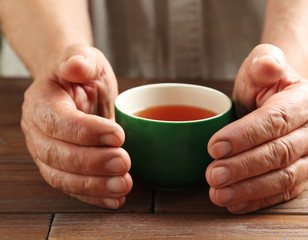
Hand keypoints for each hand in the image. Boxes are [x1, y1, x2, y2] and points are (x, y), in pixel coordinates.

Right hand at [21, 44, 131, 208]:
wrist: (76, 88)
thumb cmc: (81, 72)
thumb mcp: (84, 57)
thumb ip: (80, 60)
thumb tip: (75, 66)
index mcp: (42, 102)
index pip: (57, 121)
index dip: (85, 131)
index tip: (118, 134)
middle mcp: (38, 131)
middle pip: (58, 155)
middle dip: (92, 163)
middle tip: (124, 162)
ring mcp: (47, 153)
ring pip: (62, 177)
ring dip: (94, 185)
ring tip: (124, 185)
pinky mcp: (61, 168)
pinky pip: (72, 187)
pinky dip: (94, 196)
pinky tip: (115, 198)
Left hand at [206, 44, 307, 213]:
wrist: (284, 98)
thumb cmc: (267, 83)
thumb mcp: (262, 63)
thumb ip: (264, 61)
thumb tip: (267, 66)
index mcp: (306, 100)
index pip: (275, 120)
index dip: (244, 135)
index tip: (215, 146)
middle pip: (279, 153)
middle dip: (243, 167)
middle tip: (213, 175)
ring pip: (283, 178)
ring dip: (248, 189)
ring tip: (218, 193)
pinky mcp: (305, 175)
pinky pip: (284, 192)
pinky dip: (258, 200)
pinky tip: (234, 204)